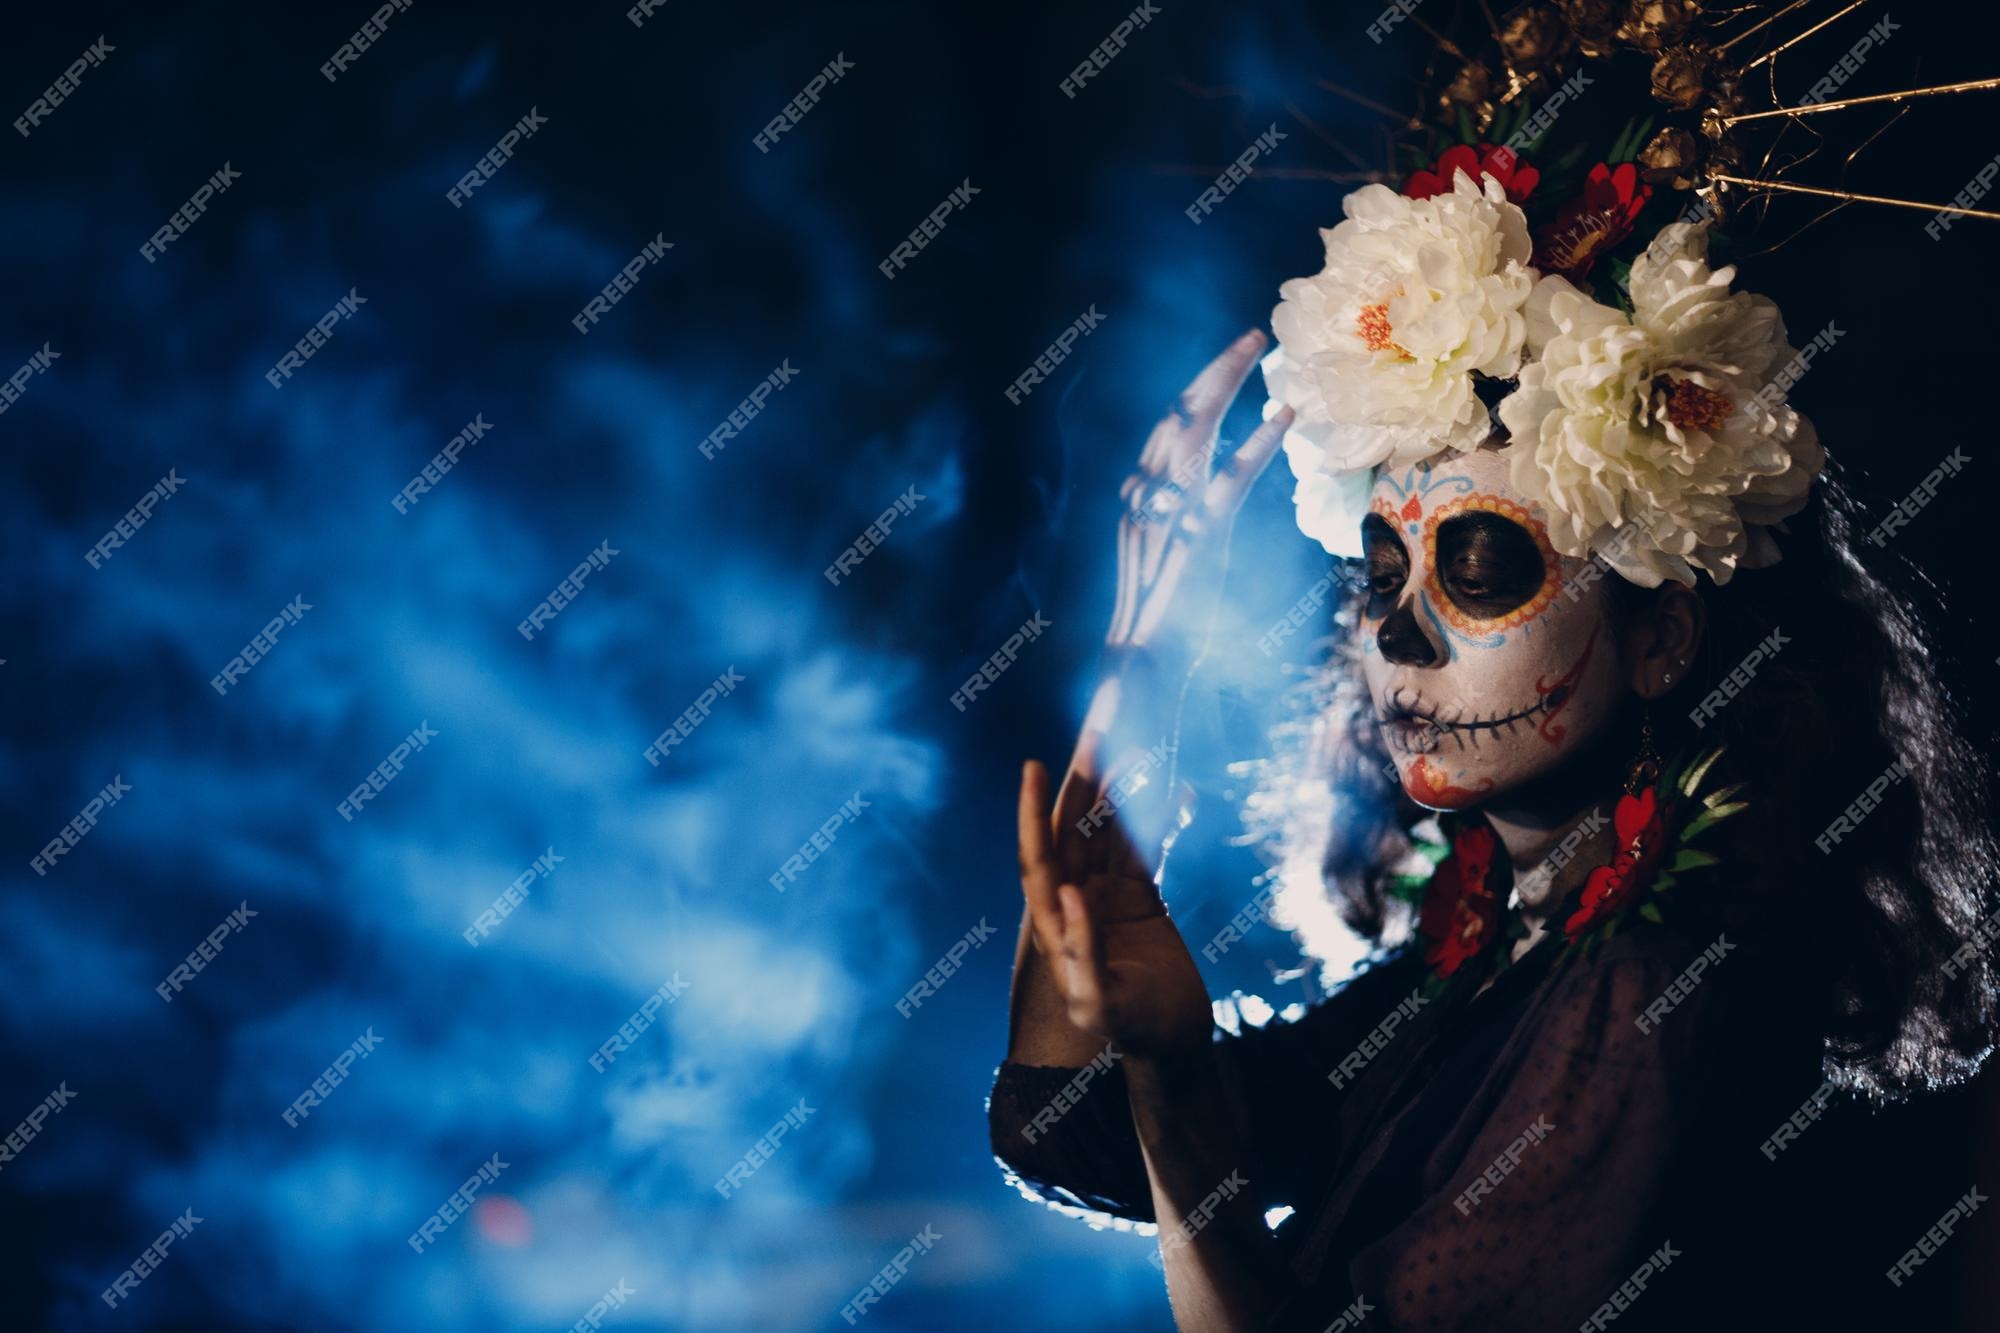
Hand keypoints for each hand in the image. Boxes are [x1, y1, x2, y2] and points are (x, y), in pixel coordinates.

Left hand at [1017, 741, 1211, 1059]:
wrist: (1175, 1047)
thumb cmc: (1135, 1032)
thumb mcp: (1103, 1005)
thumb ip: (1082, 955)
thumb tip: (1066, 896)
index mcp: (1056, 922)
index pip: (1040, 855)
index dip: (1034, 811)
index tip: (1031, 765)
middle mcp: (1075, 901)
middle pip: (1075, 825)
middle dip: (1084, 774)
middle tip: (1098, 720)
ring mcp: (1109, 895)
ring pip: (1111, 828)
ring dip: (1121, 787)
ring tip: (1136, 744)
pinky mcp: (1141, 899)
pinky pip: (1146, 847)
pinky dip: (1161, 819)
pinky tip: (1179, 791)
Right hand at [1105, 329, 1292, 658]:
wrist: (1138, 662)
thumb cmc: (1159, 619)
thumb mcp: (1161, 557)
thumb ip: (1170, 518)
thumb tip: (1188, 490)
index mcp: (1136, 498)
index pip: (1165, 427)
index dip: (1198, 389)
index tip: (1227, 361)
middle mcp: (1146, 494)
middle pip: (1178, 412)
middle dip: (1215, 370)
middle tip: (1252, 336)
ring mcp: (1171, 512)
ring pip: (1197, 429)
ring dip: (1231, 383)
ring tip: (1265, 353)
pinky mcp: (1200, 535)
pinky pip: (1230, 477)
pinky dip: (1258, 441)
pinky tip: (1282, 414)